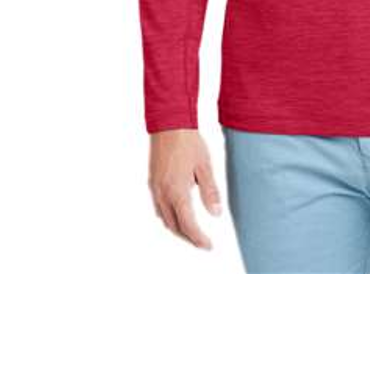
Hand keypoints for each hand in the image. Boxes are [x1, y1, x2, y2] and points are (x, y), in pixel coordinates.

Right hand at [148, 129, 222, 248]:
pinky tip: (177, 214)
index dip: (198, 238)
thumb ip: (210, 191)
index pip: (188, 224)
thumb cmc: (189, 142)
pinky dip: (168, 217)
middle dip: (188, 238)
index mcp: (177, 191)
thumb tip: (216, 214)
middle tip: (202, 243)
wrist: (169, 123)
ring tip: (192, 232)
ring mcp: (155, 188)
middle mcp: (162, 193)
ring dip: (177, 229)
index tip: (208, 246)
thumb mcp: (205, 166)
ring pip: (164, 219)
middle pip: (174, 226)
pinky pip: (159, 208)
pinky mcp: (152, 182)